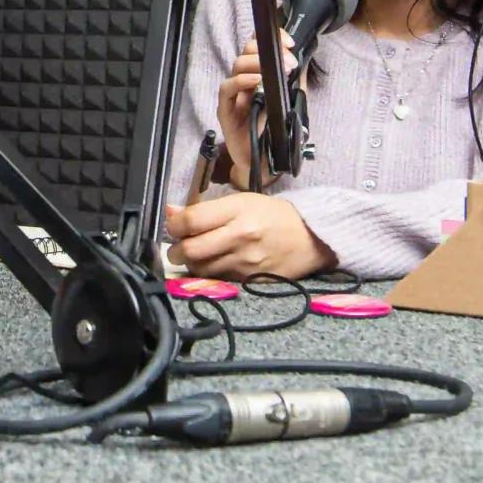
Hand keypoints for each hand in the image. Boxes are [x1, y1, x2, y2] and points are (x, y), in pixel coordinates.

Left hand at [162, 193, 334, 279]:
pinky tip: (217, 265)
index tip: (175, 225)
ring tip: (198, 256)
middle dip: (176, 251)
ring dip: (192, 265)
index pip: (192, 220)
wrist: (312, 238)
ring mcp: (246, 262)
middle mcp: (240, 237)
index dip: (174, 225)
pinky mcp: (251, 281)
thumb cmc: (274, 215)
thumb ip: (206, 209)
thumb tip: (171, 212)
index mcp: (238, 210)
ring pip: (201, 269)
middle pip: (191, 250)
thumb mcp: (242, 201)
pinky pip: (219, 280)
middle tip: (179, 248)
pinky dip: (211, 274)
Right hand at [214, 32, 293, 190]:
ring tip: (276, 70)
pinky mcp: (225, 110)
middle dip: (268, 50)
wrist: (262, 163)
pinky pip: (227, 88)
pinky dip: (241, 81)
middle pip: (246, 51)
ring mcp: (234, 95)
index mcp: (258, 76)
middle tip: (289, 62)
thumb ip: (294, 84)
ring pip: (237, 65)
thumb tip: (303, 63)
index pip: (259, 47)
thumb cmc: (273, 133)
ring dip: (257, 62)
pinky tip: (255, 81)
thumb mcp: (289, 104)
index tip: (290, 42)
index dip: (272, 39)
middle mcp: (244, 81)